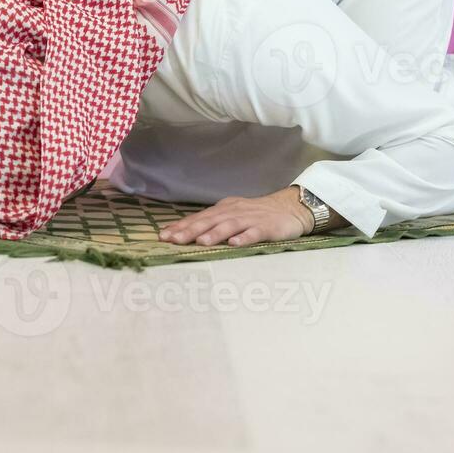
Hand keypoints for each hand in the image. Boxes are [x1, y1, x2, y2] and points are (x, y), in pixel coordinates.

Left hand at [159, 187, 314, 248]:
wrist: (290, 208)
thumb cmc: (257, 215)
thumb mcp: (233, 215)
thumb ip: (212, 223)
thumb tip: (185, 233)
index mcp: (224, 209)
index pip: (199, 217)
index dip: (181, 226)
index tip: (163, 236)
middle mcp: (235, 212)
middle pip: (210, 220)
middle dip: (190, 230)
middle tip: (173, 240)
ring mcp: (251, 219)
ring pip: (230, 225)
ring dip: (215, 233)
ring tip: (201, 242)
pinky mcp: (268, 227)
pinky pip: (255, 232)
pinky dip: (245, 237)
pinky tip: (235, 244)